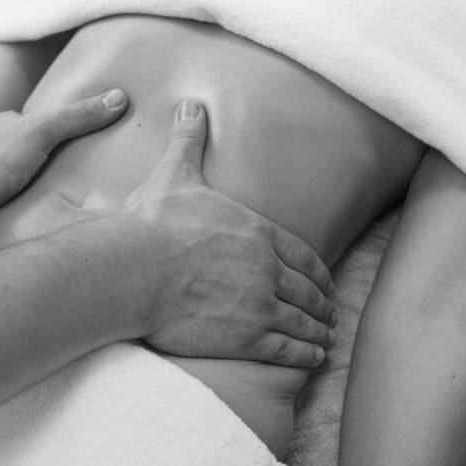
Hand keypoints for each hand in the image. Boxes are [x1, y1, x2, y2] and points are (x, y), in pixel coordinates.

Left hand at [0, 89, 128, 238]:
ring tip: (57, 214)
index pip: (36, 128)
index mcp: (4, 127)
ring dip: (25, 197)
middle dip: (41, 171)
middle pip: (24, 158)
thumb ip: (78, 118)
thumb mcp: (43, 132)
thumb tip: (120, 98)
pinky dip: (11, 218)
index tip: (79, 150)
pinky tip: (28, 230)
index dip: (56, 136)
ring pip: (9, 186)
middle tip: (74, 188)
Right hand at [127, 100, 337, 366]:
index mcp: (257, 232)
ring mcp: (259, 305)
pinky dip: (305, 355)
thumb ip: (189, 142)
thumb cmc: (153, 222)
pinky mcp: (244, 338)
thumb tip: (190, 106)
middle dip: (322, 303)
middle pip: (307, 290)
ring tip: (326, 338)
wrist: (135, 268)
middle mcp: (267, 269)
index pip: (301, 254)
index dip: (317, 271)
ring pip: (302, 322)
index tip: (326, 282)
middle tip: (331, 313)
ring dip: (319, 331)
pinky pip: (286, 350)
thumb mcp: (176, 174)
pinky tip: (313, 359)